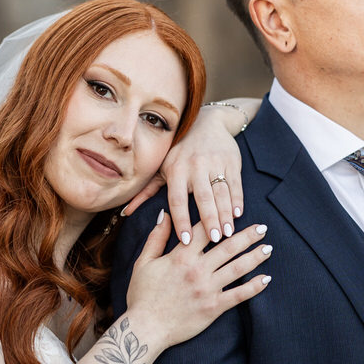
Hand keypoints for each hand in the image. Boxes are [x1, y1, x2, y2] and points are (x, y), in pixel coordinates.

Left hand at [123, 104, 244, 246]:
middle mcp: (195, 166)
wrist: (208, 123)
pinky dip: (237, 200)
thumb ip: (146, 191)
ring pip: (221, 193)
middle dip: (209, 220)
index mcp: (176, 170)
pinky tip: (238, 214)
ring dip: (225, 214)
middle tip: (214, 240)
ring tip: (228, 233)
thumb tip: (125, 213)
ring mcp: (215, 163)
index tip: (185, 240)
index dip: (181, 220)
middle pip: (203, 198)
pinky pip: (235, 184)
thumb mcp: (161, 167)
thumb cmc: (180, 151)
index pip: (177, 200)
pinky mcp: (231, 162)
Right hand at [124, 211, 269, 351]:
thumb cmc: (142, 296)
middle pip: (228, 246)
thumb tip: (166, 214)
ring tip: (268, 248)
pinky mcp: (214, 307)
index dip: (220, 218)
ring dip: (255, 257)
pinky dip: (255, 287)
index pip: (205, 230)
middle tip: (262, 228)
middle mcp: (197, 270)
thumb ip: (156, 238)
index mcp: (180, 256)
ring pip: (238, 268)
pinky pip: (239, 295)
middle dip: (247, 235)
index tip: (234, 212)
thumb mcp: (144, 263)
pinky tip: (266, 279)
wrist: (145, 328)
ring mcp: (208, 289)